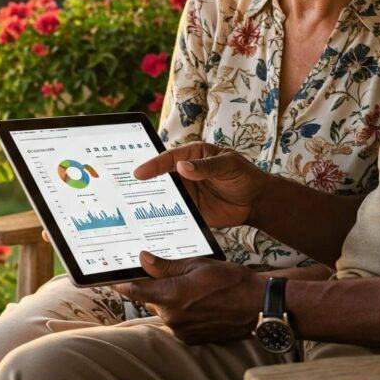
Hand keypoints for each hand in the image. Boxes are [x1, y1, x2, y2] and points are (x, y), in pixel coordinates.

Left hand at [115, 252, 265, 344]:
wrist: (257, 306)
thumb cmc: (230, 281)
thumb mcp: (198, 265)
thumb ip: (167, 266)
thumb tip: (143, 259)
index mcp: (172, 296)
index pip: (135, 290)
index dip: (122, 282)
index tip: (112, 277)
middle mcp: (172, 317)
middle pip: (151, 299)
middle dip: (157, 287)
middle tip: (173, 275)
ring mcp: (181, 330)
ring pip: (165, 310)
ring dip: (172, 300)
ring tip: (196, 289)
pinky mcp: (190, 339)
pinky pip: (177, 322)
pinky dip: (183, 312)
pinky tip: (201, 302)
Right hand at [133, 143, 267, 228]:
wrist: (256, 201)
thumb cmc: (244, 176)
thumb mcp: (228, 166)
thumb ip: (206, 167)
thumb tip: (182, 166)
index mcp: (193, 155)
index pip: (169, 159)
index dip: (154, 165)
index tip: (139, 173)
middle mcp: (185, 173)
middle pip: (161, 177)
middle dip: (143, 182)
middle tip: (123, 189)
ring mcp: (187, 192)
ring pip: (164, 195)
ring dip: (150, 201)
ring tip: (130, 209)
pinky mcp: (190, 210)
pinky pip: (174, 213)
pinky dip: (163, 218)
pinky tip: (151, 224)